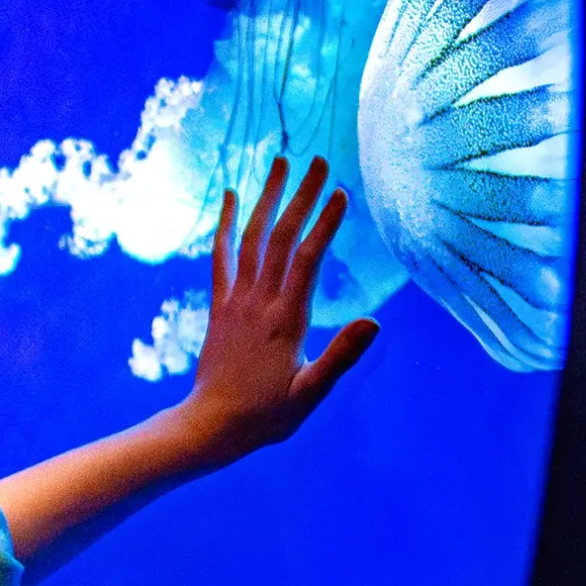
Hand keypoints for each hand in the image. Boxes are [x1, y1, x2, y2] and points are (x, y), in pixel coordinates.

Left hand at [179, 156, 378, 467]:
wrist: (210, 425)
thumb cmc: (266, 416)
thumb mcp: (310, 393)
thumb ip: (340, 357)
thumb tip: (375, 323)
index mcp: (286, 319)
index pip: (307, 260)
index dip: (324, 224)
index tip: (341, 193)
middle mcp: (258, 302)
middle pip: (280, 237)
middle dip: (301, 196)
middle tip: (319, 160)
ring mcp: (235, 300)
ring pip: (251, 238)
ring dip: (266, 197)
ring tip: (281, 162)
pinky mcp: (219, 306)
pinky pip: (220, 256)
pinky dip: (224, 224)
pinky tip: (229, 196)